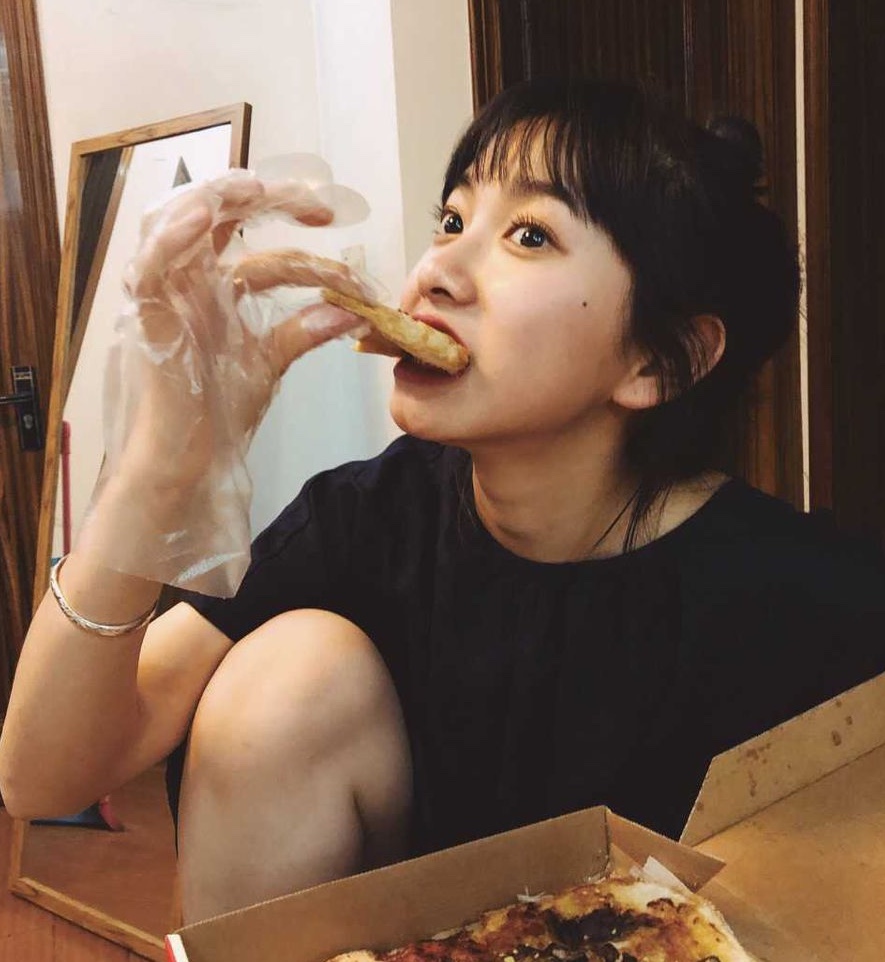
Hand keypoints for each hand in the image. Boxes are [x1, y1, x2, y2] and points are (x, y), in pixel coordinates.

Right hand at [112, 169, 370, 487]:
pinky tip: (200, 219)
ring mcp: (167, 295)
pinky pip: (148, 266)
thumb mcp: (271, 360)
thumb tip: (355, 310)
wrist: (193, 458)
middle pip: (217, 216)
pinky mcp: (148, 316)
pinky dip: (169, 239)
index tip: (357, 275)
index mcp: (218, 291)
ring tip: (254, 186)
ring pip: (174, 223)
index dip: (312, 257)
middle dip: (265, 197)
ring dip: (212, 199)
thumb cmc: (220, 410)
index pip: (267, 256)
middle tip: (315, 201)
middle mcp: (191, 282)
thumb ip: (305, 329)